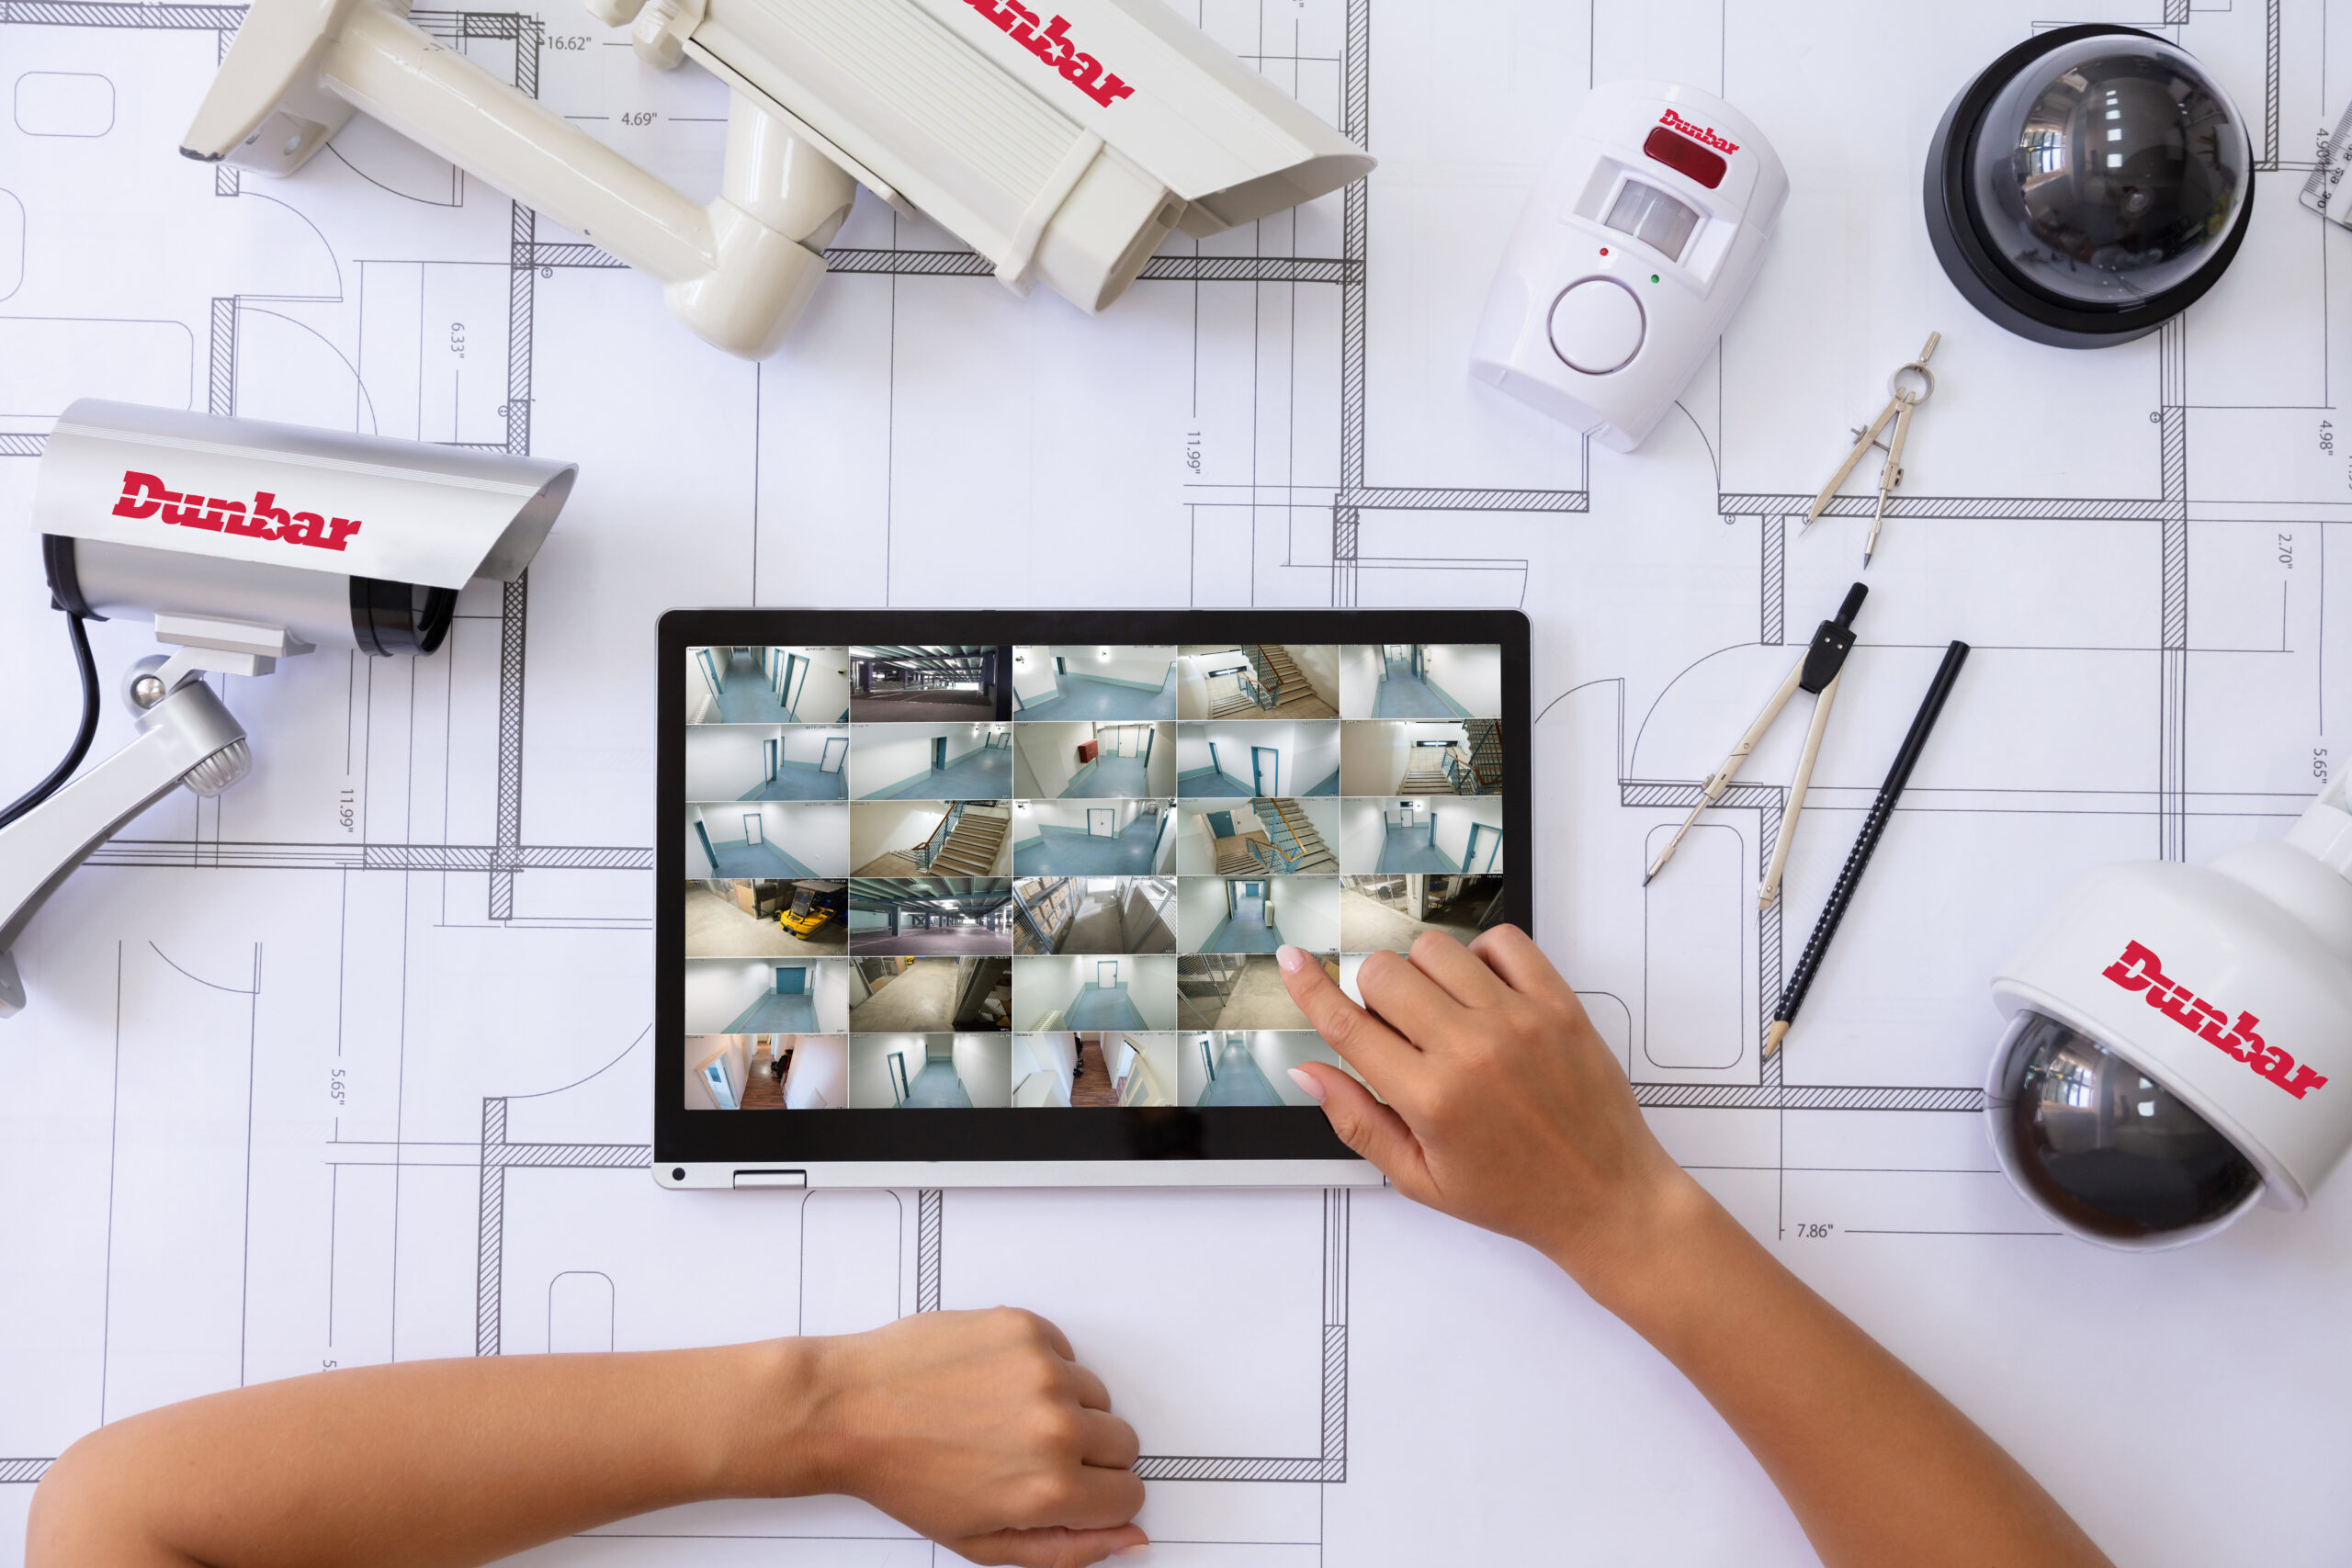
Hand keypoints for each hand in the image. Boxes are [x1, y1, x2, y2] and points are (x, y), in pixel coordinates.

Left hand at [799, 1309, 1146, 1566]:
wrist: (848, 1409)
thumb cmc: (904, 1476)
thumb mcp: (981, 1541)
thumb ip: (1067, 1549)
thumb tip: (1131, 1538)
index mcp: (1049, 1489)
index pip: (1129, 1495)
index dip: (1099, 1499)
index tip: (1070, 1491)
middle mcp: (1056, 1426)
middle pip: (1123, 1442)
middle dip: (1087, 1455)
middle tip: (1027, 1454)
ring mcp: (1042, 1369)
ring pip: (1097, 1395)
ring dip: (1065, 1407)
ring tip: (1002, 1417)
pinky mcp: (1025, 1327)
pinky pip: (1067, 1352)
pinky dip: (1041, 1367)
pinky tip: (992, 1384)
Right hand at [1275, 930, 1699, 1302]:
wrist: (1606, 1198)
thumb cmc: (1518, 1195)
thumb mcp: (1419, 1178)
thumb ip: (1357, 1120)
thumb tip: (1309, 1074)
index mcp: (1431, 1099)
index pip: (1347, 1025)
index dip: (1309, 988)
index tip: (1292, 962)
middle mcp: (1472, 1051)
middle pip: (1384, 973)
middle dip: (1375, 995)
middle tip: (1400, 1030)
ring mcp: (1518, 1021)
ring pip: (1436, 948)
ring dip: (1425, 972)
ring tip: (1446, 1014)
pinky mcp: (1558, 1004)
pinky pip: (1503, 941)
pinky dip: (1483, 956)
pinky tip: (1483, 993)